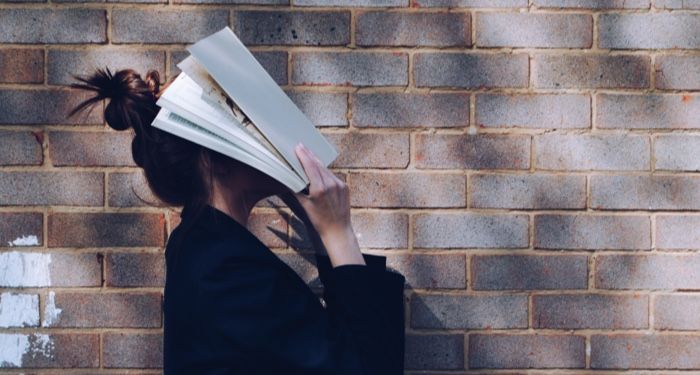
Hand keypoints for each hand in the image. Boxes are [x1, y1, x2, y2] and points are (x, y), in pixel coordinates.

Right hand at [281, 143, 363, 266]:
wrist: (338, 230)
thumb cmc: (320, 220)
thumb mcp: (305, 206)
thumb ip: (298, 190)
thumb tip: (291, 180)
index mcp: (320, 188)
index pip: (310, 166)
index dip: (304, 155)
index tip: (299, 147)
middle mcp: (331, 184)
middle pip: (318, 164)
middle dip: (309, 155)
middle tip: (302, 146)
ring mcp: (340, 184)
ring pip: (325, 169)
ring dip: (317, 161)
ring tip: (309, 154)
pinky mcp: (345, 186)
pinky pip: (332, 175)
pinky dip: (325, 171)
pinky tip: (319, 168)